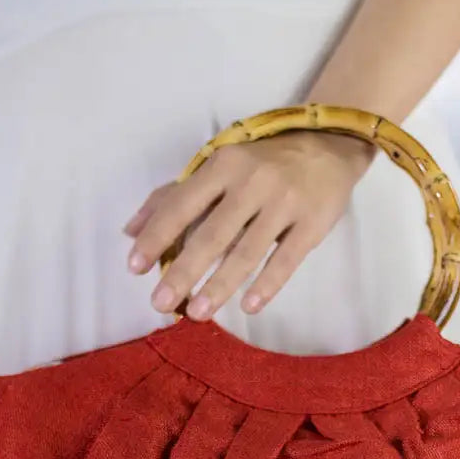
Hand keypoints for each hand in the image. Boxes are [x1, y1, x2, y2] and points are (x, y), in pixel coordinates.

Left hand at [124, 132, 373, 318]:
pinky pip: (286, 258)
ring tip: (197, 313)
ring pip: (246, 251)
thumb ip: (173, 196)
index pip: (181, 204)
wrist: (328, 145)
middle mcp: (251, 182)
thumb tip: (130, 230)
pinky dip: (267, 284)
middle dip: (183, 271)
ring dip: (220, 285)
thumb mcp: (217, 167)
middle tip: (160, 303)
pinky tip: (249, 306)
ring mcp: (284, 203)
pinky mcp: (312, 223)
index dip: (157, 236)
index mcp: (222, 165)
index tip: (135, 267)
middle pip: (212, 234)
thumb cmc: (262, 162)